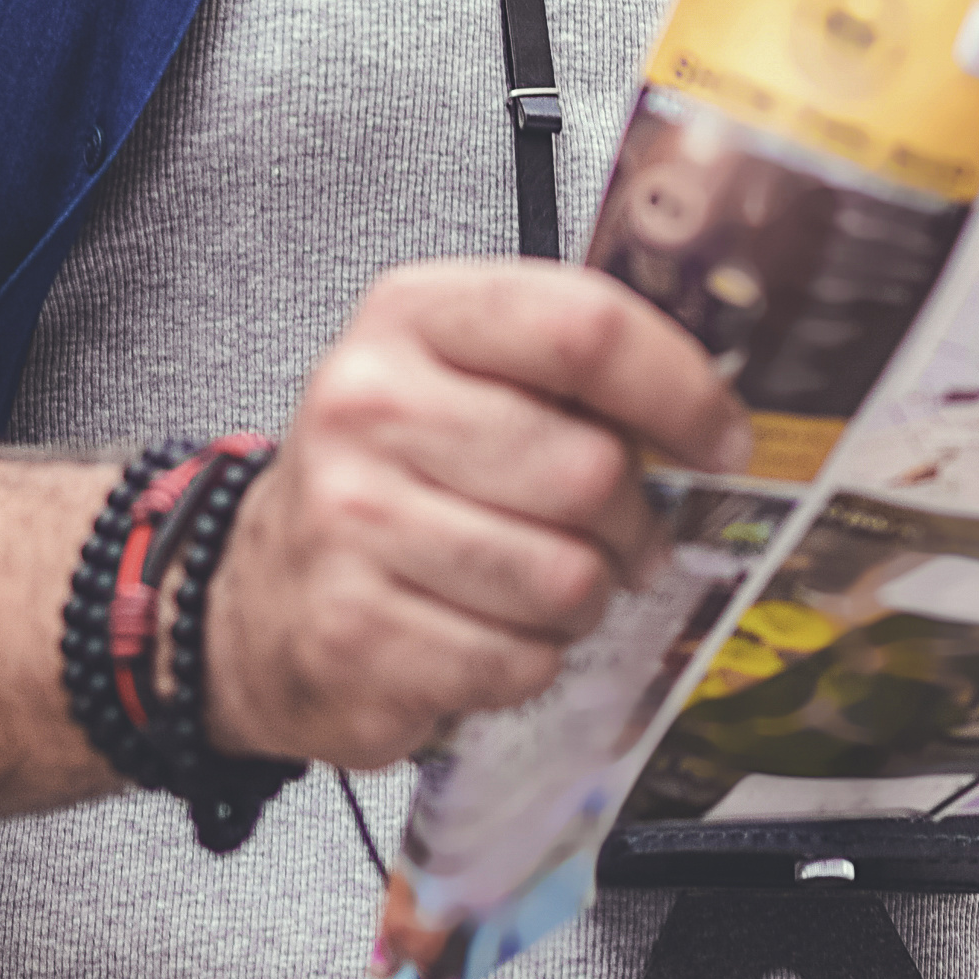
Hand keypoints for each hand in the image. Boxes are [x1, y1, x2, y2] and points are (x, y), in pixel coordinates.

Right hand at [197, 260, 751, 769]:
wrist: (256, 598)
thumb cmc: (390, 478)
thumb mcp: (464, 377)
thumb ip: (571, 371)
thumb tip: (714, 416)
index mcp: (412, 316)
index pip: (584, 328)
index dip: (681, 390)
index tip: (722, 440)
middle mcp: (368, 406)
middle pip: (589, 470)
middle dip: (630, 521)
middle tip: (612, 535)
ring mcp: (351, 523)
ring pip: (565, 579)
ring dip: (582, 599)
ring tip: (541, 587)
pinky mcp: (354, 635)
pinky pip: (517, 662)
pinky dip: (527, 662)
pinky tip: (485, 634)